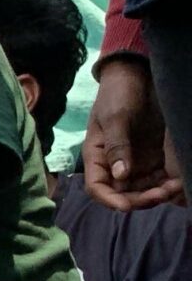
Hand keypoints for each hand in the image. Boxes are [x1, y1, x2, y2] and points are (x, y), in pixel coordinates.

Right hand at [82, 57, 183, 209]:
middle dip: (142, 199)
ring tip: (177, 186)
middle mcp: (115, 164)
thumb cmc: (118, 94)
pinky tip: (182, 182)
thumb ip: (117, 146)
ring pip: (145, 190)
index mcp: (98, 157)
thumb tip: (120, 176)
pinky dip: (170, 184)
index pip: (98, 188)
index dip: (110, 200)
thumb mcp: (115, 118)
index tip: (128, 206)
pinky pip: (162, 178)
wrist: (138, 75)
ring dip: (159, 194)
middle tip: (163, 193)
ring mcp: (136, 162)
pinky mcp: (155, 157)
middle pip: (124, 194)